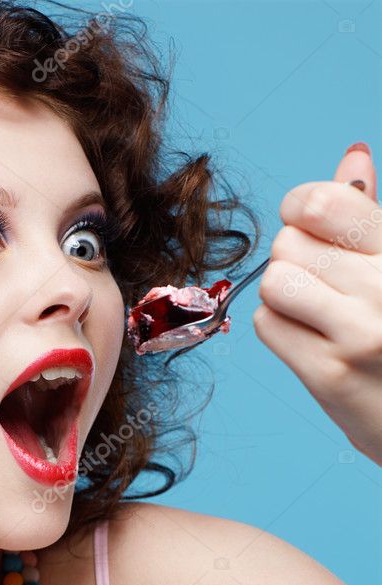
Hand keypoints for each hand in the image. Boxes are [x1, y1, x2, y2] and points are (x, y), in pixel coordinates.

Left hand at [253, 142, 381, 463]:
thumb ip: (369, 215)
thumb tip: (351, 155)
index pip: (324, 202)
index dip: (300, 207)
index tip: (307, 223)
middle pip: (289, 243)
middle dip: (294, 258)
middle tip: (323, 285)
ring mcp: (359, 334)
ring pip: (274, 281)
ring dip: (283, 293)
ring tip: (315, 310)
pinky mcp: (329, 376)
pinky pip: (267, 324)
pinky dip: (279, 327)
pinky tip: (310, 338)